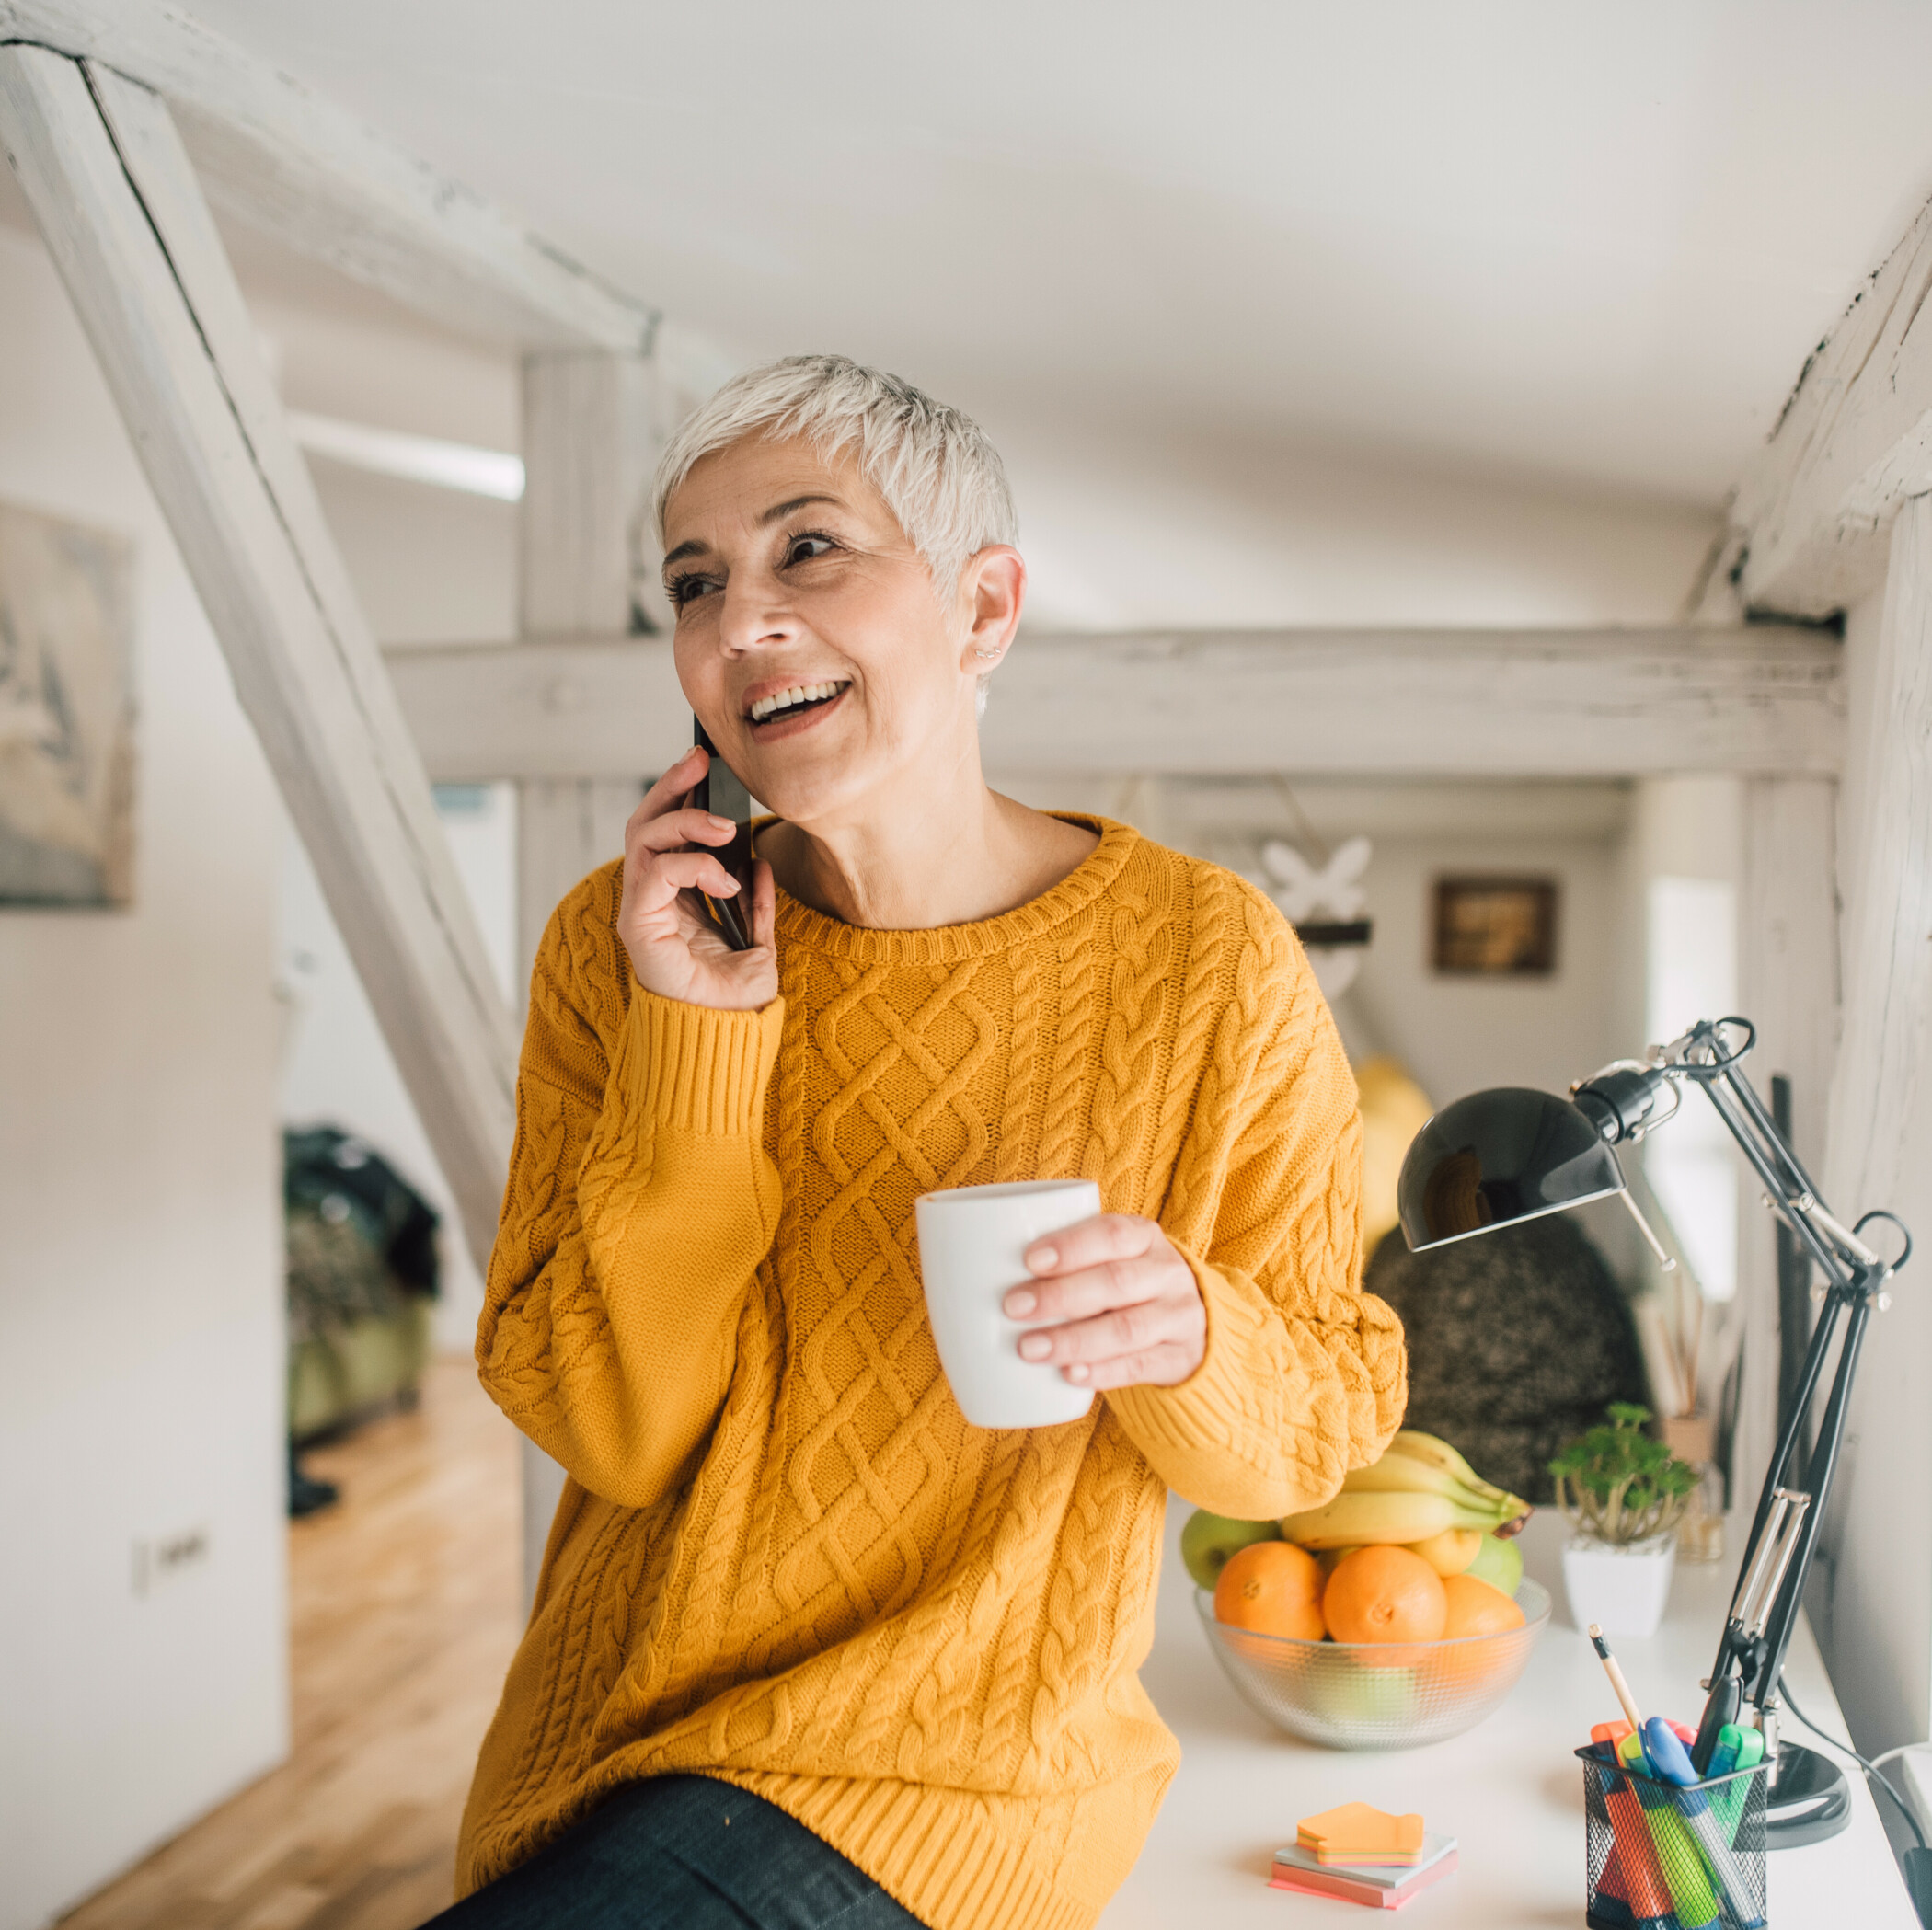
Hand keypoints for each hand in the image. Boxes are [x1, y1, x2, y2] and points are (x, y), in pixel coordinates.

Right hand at [616, 746, 776, 1010]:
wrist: (724, 1039)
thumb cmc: (734, 1000)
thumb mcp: (757, 941)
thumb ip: (757, 902)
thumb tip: (762, 862)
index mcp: (673, 898)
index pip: (665, 832)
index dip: (680, 795)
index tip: (707, 765)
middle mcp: (650, 899)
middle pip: (645, 824)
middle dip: (671, 787)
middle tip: (701, 763)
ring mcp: (640, 910)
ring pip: (643, 840)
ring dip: (685, 823)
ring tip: (726, 828)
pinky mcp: (638, 926)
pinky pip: (655, 875)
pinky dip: (692, 866)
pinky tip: (725, 880)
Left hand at [1001, 1213, 1206, 1389]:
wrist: (1192, 1325)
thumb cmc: (1126, 1285)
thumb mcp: (1111, 1259)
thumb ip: (1067, 1259)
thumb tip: (974, 1269)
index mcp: (1145, 1238)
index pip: (1113, 1234)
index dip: (1072, 1246)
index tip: (1029, 1259)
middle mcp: (1168, 1274)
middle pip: (1116, 1282)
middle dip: (1060, 1295)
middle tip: (1012, 1307)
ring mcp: (1179, 1318)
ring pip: (1128, 1328)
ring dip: (1073, 1339)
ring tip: (1028, 1348)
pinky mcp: (1180, 1358)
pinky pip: (1141, 1366)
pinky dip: (1103, 1371)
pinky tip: (1070, 1375)